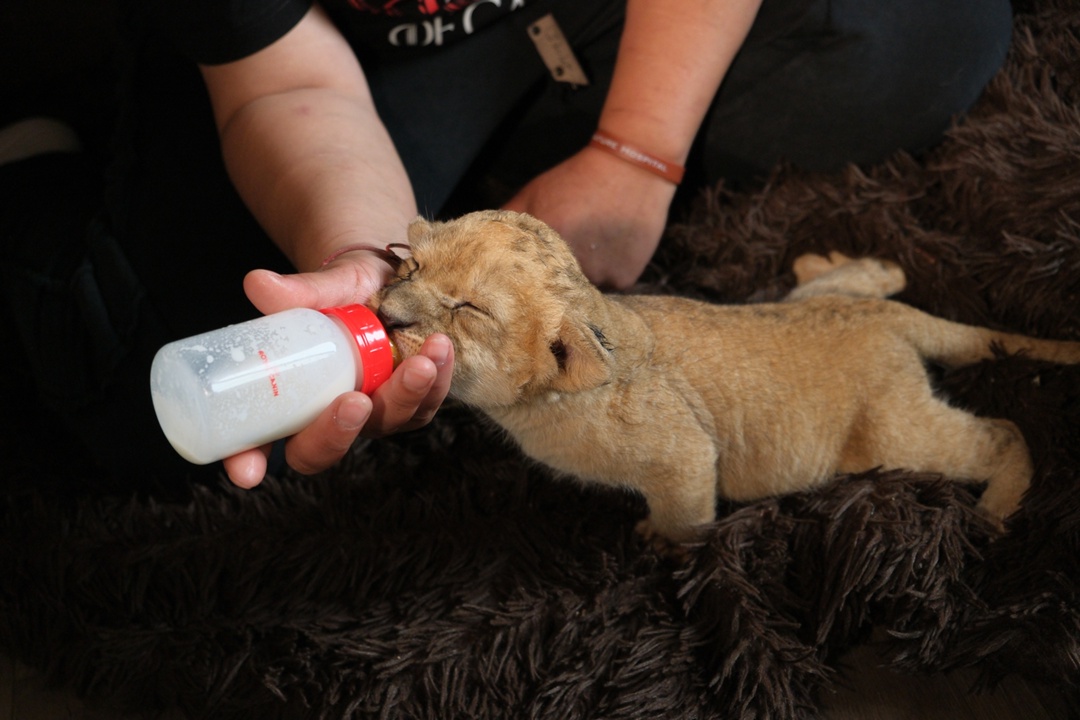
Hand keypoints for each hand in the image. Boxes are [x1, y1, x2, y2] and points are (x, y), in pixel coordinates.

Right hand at [222, 253, 454, 487]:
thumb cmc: (342, 291)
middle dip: (337, 433)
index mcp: (287, 399)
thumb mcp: (325, 288)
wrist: (386, 279)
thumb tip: (258, 283)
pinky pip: (424, 403)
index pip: (255, 442)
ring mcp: (371, 415)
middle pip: (321, 451)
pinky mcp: (411, 404)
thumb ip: (298, 293)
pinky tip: (440, 347)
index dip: (247, 461)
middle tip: (355, 402)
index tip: (247, 470)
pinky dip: (436, 378)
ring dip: (403, 397)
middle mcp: (326, 416)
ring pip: (384, 424)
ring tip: (421, 362)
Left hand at [503, 145, 676, 288]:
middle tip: (560, 263)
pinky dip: (607, 274)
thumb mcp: (533, 192)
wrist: (632, 166)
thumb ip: (505, 218)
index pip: (523, 281)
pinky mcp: (624, 278)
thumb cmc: (575, 178)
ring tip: (589, 251)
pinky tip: (609, 250)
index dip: (524, 279)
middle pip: (553, 292)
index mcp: (543, 246)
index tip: (527, 273)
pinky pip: (609, 287)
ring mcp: (600, 275)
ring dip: (581, 280)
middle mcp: (571, 266)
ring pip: (582, 293)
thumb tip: (477, 242)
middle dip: (552, 282)